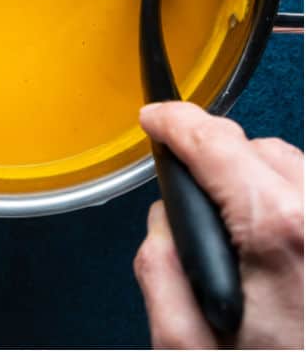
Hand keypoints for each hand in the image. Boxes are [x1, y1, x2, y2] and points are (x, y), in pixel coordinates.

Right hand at [134, 102, 302, 348]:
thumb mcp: (185, 343)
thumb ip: (160, 266)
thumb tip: (165, 225)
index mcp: (276, 231)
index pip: (215, 142)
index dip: (176, 123)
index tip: (158, 120)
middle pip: (258, 149)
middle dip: (219, 161)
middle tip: (195, 202)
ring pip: (296, 171)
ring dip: (261, 185)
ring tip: (243, 238)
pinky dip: (292, 210)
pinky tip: (281, 255)